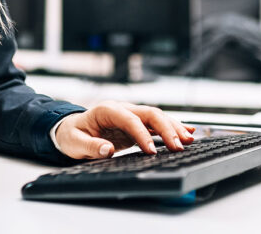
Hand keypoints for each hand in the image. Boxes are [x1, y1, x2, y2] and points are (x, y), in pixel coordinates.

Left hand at [53, 101, 196, 159]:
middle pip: (149, 113)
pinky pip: (156, 124)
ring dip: (173, 127)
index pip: (130, 119)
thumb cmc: (71, 135)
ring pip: (156, 116)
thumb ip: (90, 146)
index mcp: (106, 110)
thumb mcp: (74, 143)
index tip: (152, 151)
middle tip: (179, 146)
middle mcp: (122, 108)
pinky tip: (187, 133)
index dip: (142, 134)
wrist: (71, 129)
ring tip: (189, 139)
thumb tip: (107, 149)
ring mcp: (130, 114)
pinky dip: (171, 128)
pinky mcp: (136, 124)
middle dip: (166, 128)